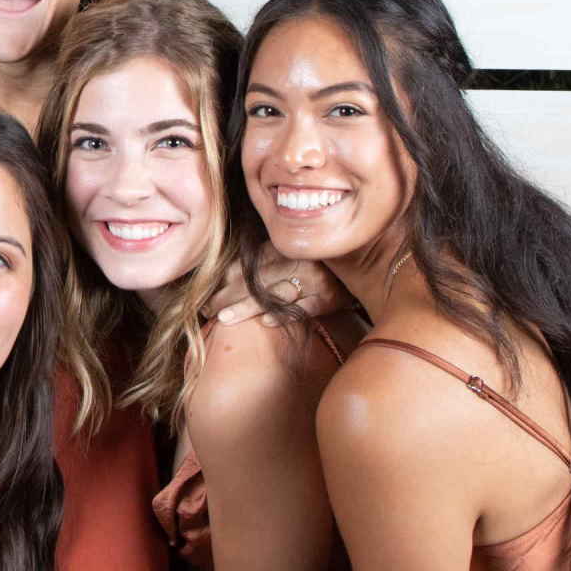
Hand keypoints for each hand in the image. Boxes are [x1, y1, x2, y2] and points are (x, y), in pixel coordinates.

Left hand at [206, 242, 351, 324]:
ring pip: (276, 293)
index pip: (251, 265)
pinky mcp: (331, 299)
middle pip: (258, 280)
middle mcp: (300, 261)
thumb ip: (263, 262)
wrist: (365, 267)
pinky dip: (286, 314)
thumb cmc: (319, 266)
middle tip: (207, 310)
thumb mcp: (290, 256)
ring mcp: (316, 280)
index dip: (226, 280)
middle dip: (229, 296)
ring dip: (248, 305)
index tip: (206, 297)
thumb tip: (224, 277)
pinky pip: (306, 307)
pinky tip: (267, 322)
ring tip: (224, 317)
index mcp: (287, 248)